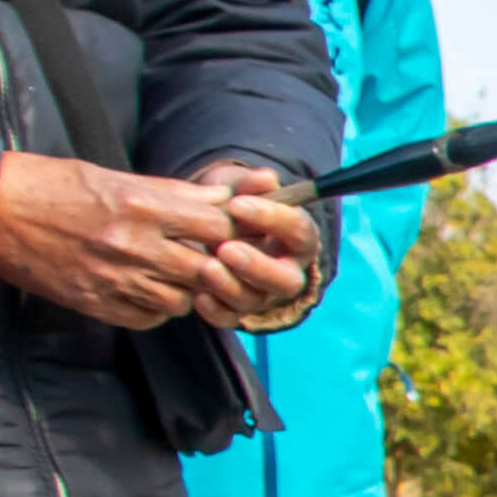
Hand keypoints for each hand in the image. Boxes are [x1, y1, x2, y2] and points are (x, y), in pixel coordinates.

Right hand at [0, 151, 305, 329]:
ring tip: (172, 273)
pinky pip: (148, 319)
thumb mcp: (112, 175)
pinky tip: (147, 291)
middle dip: (212, 263)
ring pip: (181, 300)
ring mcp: (114, 280)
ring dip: (185, 289)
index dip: (228, 229)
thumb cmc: (48, 183)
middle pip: (206, 268)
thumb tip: (218, 197)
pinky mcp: (95, 304)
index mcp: (141, 206)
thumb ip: (168, 192)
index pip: (218, 226)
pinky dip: (156, 309)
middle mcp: (133, 245)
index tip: (224, 229)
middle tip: (204, 256)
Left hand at [183, 159, 323, 323]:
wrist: (209, 229)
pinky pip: (230, 318)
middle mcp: (286, 272)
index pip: (298, 232)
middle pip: (286, 281)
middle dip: (256, 266)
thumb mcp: (240, 190)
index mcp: (296, 240)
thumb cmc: (233, 208)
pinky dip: (214, 310)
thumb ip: (250, 185)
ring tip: (207, 266)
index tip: (238, 204)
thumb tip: (265, 178)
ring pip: (256, 301)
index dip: (272, 219)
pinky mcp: (236, 311)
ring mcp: (261, 295)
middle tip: (226, 247)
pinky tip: (198, 295)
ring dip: (231, 286)